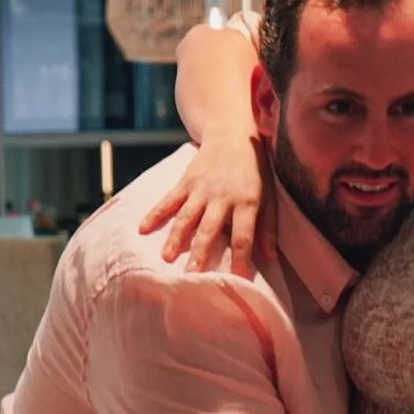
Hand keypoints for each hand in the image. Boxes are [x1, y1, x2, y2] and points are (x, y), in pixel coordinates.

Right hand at [138, 131, 275, 275]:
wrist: (232, 133)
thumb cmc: (254, 170)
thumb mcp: (268, 196)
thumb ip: (268, 228)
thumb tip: (270, 259)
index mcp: (246, 201)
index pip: (243, 236)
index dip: (241, 259)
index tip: (238, 280)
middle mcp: (222, 196)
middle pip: (209, 228)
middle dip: (200, 252)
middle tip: (191, 275)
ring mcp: (201, 188)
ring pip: (186, 217)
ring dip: (176, 237)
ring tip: (166, 257)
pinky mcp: (185, 181)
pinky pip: (169, 200)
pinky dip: (155, 213)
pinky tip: (143, 228)